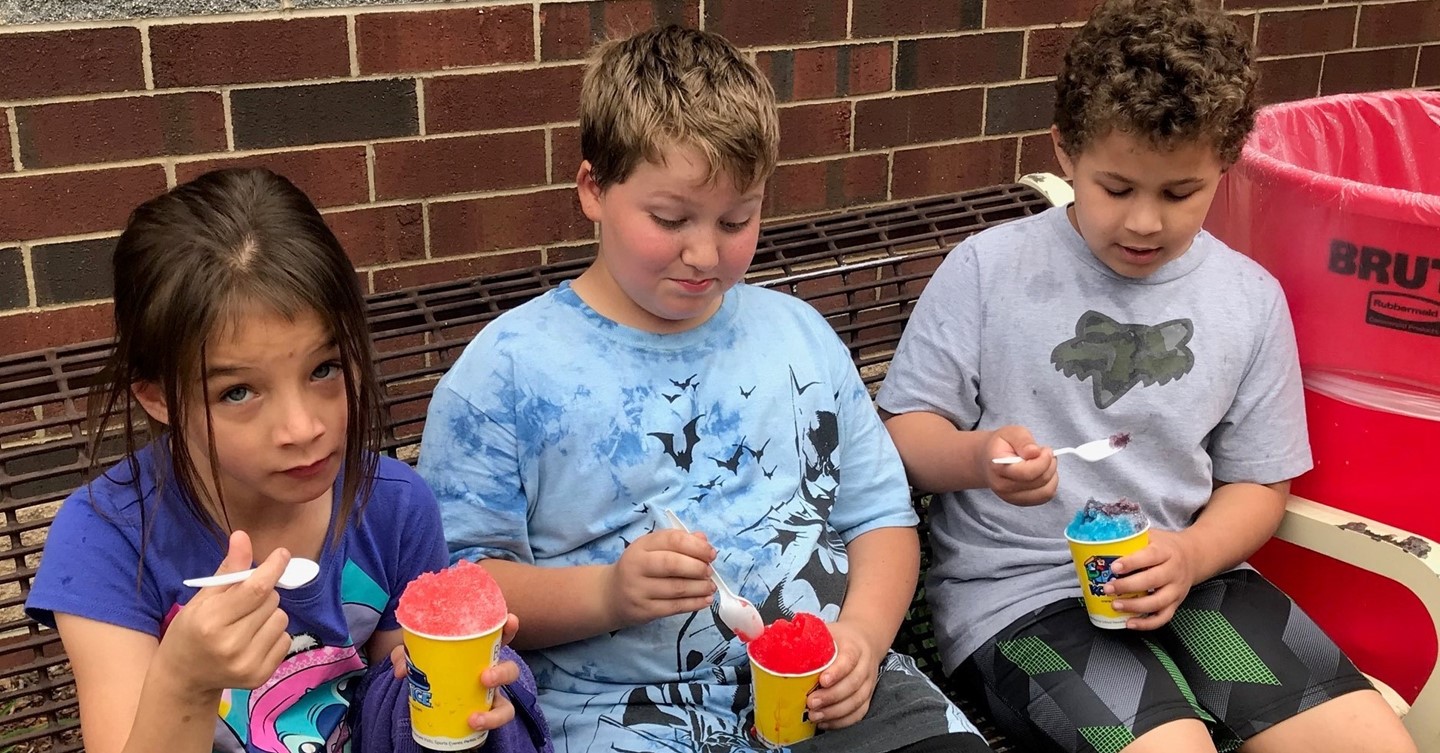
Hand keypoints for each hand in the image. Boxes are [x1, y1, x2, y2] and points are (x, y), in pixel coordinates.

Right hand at [157, 530, 291, 692]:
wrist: (184, 678)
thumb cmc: (191, 631)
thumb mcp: (202, 598)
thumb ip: (228, 570)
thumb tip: (242, 536)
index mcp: (211, 621)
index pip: (255, 589)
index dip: (273, 568)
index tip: (283, 554)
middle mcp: (230, 645)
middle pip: (271, 601)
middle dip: (263, 594)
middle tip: (244, 604)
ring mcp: (247, 664)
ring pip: (282, 619)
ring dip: (269, 615)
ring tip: (247, 623)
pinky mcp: (260, 676)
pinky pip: (286, 640)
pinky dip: (274, 635)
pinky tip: (252, 641)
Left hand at [390, 614, 522, 730]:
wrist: (425, 696)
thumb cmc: (429, 665)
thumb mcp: (415, 656)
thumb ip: (406, 656)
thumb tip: (403, 670)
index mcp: (480, 653)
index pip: (500, 637)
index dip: (509, 627)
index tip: (509, 621)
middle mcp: (490, 673)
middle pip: (510, 670)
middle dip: (503, 672)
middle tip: (484, 677)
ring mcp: (489, 696)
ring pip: (507, 703)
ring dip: (496, 711)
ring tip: (476, 716)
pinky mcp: (484, 714)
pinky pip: (495, 720)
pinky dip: (489, 722)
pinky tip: (473, 722)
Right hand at [604, 529, 715, 627]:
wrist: (611, 595)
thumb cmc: (638, 568)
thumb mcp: (652, 549)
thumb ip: (677, 542)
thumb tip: (704, 540)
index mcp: (641, 546)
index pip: (672, 540)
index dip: (696, 546)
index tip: (711, 553)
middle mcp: (637, 566)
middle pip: (673, 564)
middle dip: (698, 567)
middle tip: (710, 571)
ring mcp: (639, 590)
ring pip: (677, 588)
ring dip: (700, 587)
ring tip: (710, 586)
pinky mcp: (644, 610)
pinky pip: (675, 607)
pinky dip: (695, 604)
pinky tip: (705, 600)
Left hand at [806, 620, 879, 729]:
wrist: (865, 641)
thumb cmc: (840, 639)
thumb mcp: (826, 631)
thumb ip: (806, 636)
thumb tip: (770, 637)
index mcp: (854, 646)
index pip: (849, 659)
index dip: (836, 672)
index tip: (822, 680)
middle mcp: (864, 666)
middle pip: (853, 684)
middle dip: (831, 697)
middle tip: (811, 702)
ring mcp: (868, 683)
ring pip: (857, 701)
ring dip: (835, 712)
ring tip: (815, 716)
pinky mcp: (867, 697)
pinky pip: (858, 713)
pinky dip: (842, 721)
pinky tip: (825, 722)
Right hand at [977, 425, 1056, 505]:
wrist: (987, 461)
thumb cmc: (1001, 445)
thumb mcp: (1010, 433)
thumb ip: (1023, 440)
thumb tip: (1035, 452)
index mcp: (998, 467)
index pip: (1028, 472)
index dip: (1043, 461)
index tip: (1046, 450)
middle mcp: (1002, 487)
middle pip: (1040, 481)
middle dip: (1049, 464)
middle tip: (1046, 453)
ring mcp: (1011, 497)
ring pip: (1046, 492)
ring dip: (1052, 475)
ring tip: (1044, 463)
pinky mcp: (1019, 502)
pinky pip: (1045, 497)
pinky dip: (1050, 484)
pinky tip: (1042, 473)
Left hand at [1108, 529, 1199, 629]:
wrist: (1193, 556)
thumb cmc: (1164, 546)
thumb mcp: (1151, 535)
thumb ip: (1132, 538)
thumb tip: (1102, 539)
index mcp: (1165, 551)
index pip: (1149, 556)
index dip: (1131, 563)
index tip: (1114, 567)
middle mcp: (1173, 571)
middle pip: (1152, 580)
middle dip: (1128, 586)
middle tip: (1108, 588)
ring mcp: (1176, 589)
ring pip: (1158, 602)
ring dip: (1135, 606)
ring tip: (1115, 605)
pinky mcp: (1176, 603)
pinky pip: (1163, 617)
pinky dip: (1146, 624)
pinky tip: (1130, 623)